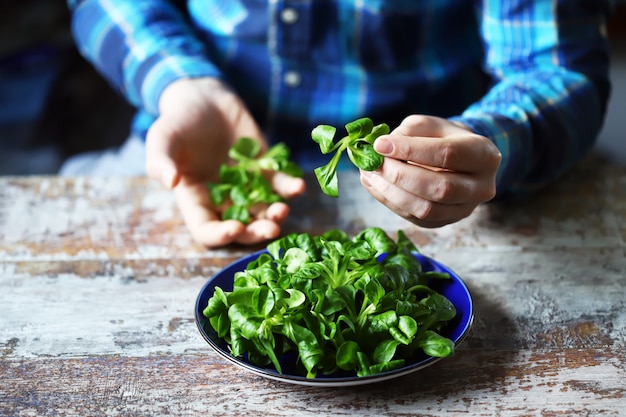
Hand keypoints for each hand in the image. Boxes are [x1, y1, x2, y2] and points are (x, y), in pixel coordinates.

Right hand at [145, 77, 304, 246]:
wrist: (203, 99)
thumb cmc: (178, 122)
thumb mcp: (162, 138)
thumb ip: (160, 160)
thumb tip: (169, 181)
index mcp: (196, 201)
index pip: (207, 230)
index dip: (221, 235)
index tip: (235, 228)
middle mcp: (223, 201)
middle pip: (242, 228)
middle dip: (256, 232)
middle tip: (271, 228)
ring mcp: (247, 187)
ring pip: (264, 211)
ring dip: (276, 215)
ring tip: (282, 209)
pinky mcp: (265, 170)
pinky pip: (280, 185)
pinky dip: (290, 188)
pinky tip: (298, 186)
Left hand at [360, 115, 500, 227]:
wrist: (458, 161)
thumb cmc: (443, 138)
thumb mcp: (430, 125)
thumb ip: (409, 132)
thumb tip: (382, 148)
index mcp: (484, 155)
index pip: (446, 154)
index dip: (411, 150)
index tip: (380, 144)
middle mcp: (482, 187)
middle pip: (440, 187)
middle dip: (401, 176)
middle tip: (375, 163)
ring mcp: (465, 209)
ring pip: (427, 209)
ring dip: (391, 193)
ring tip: (369, 175)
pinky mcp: (446, 222)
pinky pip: (416, 218)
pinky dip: (390, 203)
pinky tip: (375, 186)